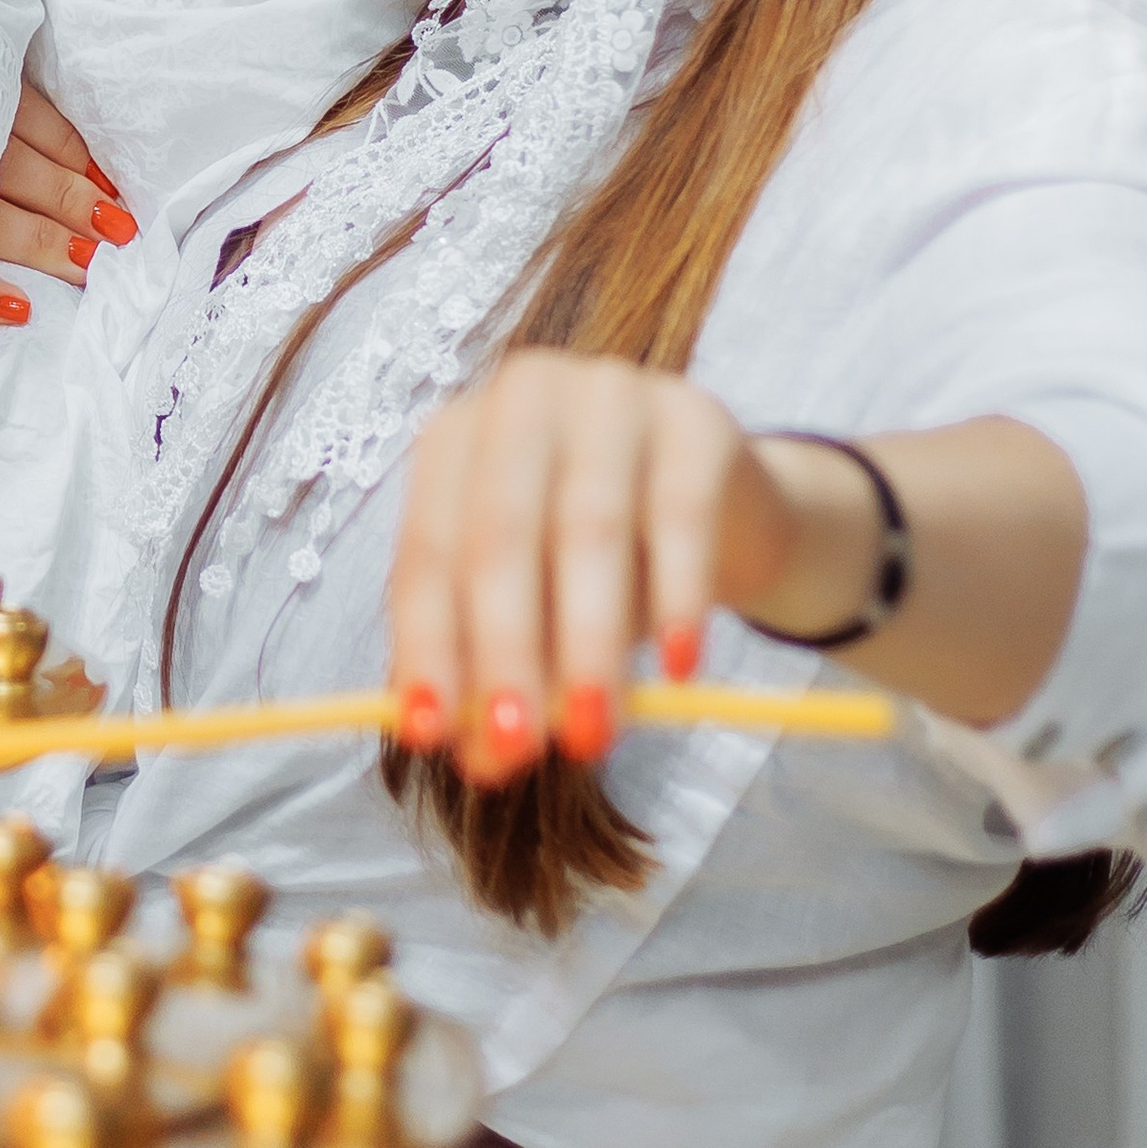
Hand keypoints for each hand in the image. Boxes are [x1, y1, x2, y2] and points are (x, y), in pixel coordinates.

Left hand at [387, 351, 789, 783]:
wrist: (721, 502)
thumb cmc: (601, 561)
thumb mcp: (537, 611)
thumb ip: (497, 669)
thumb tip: (478, 754)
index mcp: (454, 440)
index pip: (427, 552)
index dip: (425, 646)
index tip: (429, 736)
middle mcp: (521, 399)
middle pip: (500, 536)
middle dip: (503, 651)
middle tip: (516, 745)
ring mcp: (610, 394)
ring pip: (590, 528)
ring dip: (586, 642)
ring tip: (592, 731)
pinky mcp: (695, 414)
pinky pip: (681, 515)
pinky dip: (677, 598)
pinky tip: (678, 668)